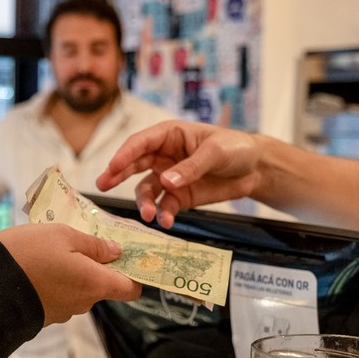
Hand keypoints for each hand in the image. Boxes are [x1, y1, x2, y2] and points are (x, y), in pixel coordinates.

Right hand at [0, 224, 141, 325]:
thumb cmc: (26, 255)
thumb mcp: (62, 235)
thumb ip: (93, 245)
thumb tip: (115, 251)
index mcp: (95, 283)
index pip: (132, 290)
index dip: (135, 274)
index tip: (129, 257)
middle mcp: (83, 302)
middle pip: (102, 285)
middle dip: (95, 265)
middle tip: (79, 242)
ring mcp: (63, 311)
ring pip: (79, 289)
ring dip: (72, 272)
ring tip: (51, 251)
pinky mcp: (45, 315)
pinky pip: (59, 295)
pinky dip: (55, 282)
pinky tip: (38, 266)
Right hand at [96, 120, 261, 227]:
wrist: (255, 169)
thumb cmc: (235, 148)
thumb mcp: (216, 152)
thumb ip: (191, 167)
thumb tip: (166, 181)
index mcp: (169, 135)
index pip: (141, 143)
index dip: (124, 154)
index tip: (112, 167)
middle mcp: (164, 156)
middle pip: (134, 165)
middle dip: (118, 175)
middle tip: (103, 185)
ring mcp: (170, 177)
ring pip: (146, 189)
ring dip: (144, 202)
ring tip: (147, 214)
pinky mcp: (180, 196)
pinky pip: (165, 206)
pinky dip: (164, 214)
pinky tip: (166, 222)